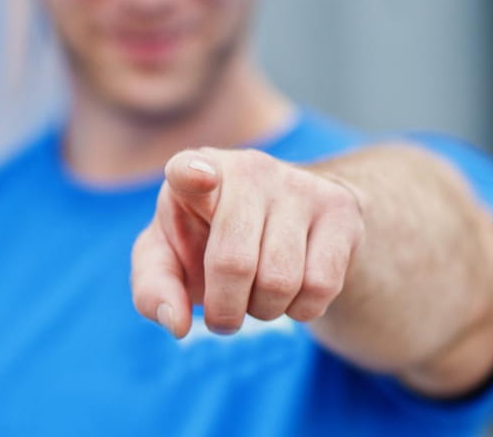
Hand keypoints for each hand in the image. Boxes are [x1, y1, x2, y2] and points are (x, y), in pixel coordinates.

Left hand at [131, 149, 365, 337]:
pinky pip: (321, 286)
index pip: (188, 169)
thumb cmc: (206, 241)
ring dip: (264, 311)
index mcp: (193, 172)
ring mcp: (297, 184)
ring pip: (281, 281)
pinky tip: (292, 292)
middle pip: (233, 262)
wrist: (284, 221)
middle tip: (223, 317)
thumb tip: (176, 323)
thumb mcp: (167, 259)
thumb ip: (153, 289)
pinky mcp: (339, 208)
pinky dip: (301, 310)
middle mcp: (246, 169)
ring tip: (257, 295)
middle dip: (225, 310)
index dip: (191, 175)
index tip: (196, 177)